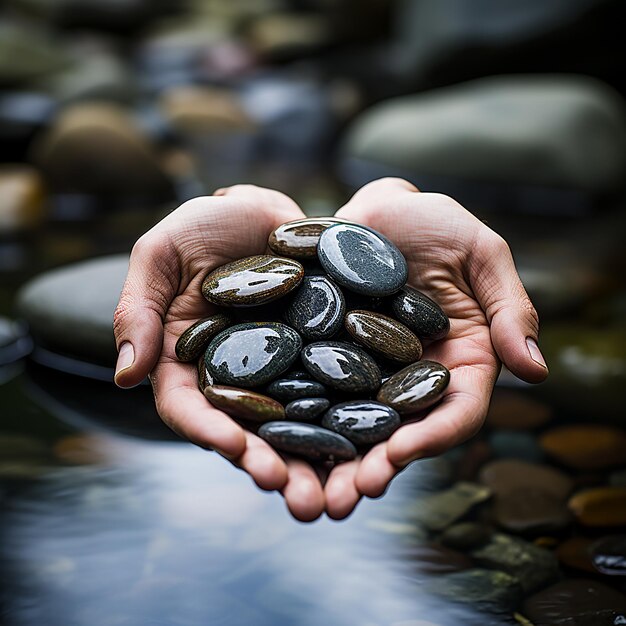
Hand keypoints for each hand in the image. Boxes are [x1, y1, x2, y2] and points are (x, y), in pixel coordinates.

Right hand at [113, 185, 327, 520]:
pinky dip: (353, 417)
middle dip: (271, 465)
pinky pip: (339, 389)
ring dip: (316, 462)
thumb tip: (125, 376)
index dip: (208, 431)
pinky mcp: (322, 355)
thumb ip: (137, 310)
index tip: (233, 448)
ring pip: (297, 424)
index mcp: (188, 363)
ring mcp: (283, 370)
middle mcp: (238, 377)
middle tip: (297, 499)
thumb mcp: (160, 256)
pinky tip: (376, 440)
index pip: (190, 407)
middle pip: (249, 432)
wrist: (263, 211)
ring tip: (338, 495)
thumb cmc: (203, 227)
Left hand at [323, 177, 547, 519]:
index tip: (401, 454)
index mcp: (457, 362)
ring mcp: (364, 372)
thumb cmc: (435, 224)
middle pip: (396, 434)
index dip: (432, 438)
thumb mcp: (482, 254)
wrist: (377, 208)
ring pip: (349, 426)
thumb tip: (536, 371)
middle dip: (371, 469)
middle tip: (342, 500)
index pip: (454, 412)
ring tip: (303, 494)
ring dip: (327, 463)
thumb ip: (510, 309)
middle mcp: (409, 378)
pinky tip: (269, 442)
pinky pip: (307, 391)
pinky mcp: (322, 356)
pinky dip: (293, 420)